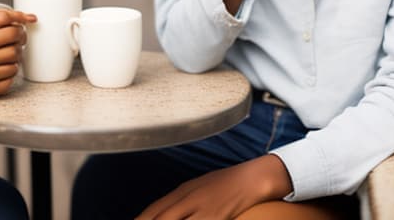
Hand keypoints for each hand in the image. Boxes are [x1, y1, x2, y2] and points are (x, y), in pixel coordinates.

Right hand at [0, 10, 35, 113]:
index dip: (21, 16)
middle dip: (22, 36)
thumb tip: (22, 18)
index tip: (29, 19)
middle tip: (20, 38)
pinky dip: (10, 74)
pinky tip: (2, 71)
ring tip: (9, 55)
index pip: (4, 17)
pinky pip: (11, 78)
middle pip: (14, 35)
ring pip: (16, 58)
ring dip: (17, 56)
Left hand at [135, 155, 292, 219]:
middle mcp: (187, 199)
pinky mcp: (215, 216)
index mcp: (182, 192)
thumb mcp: (199, 189)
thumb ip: (181, 202)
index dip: (141, 219)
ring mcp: (201, 209)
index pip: (153, 210)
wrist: (253, 178)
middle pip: (159, 217)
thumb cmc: (227, 184)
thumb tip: (164, 213)